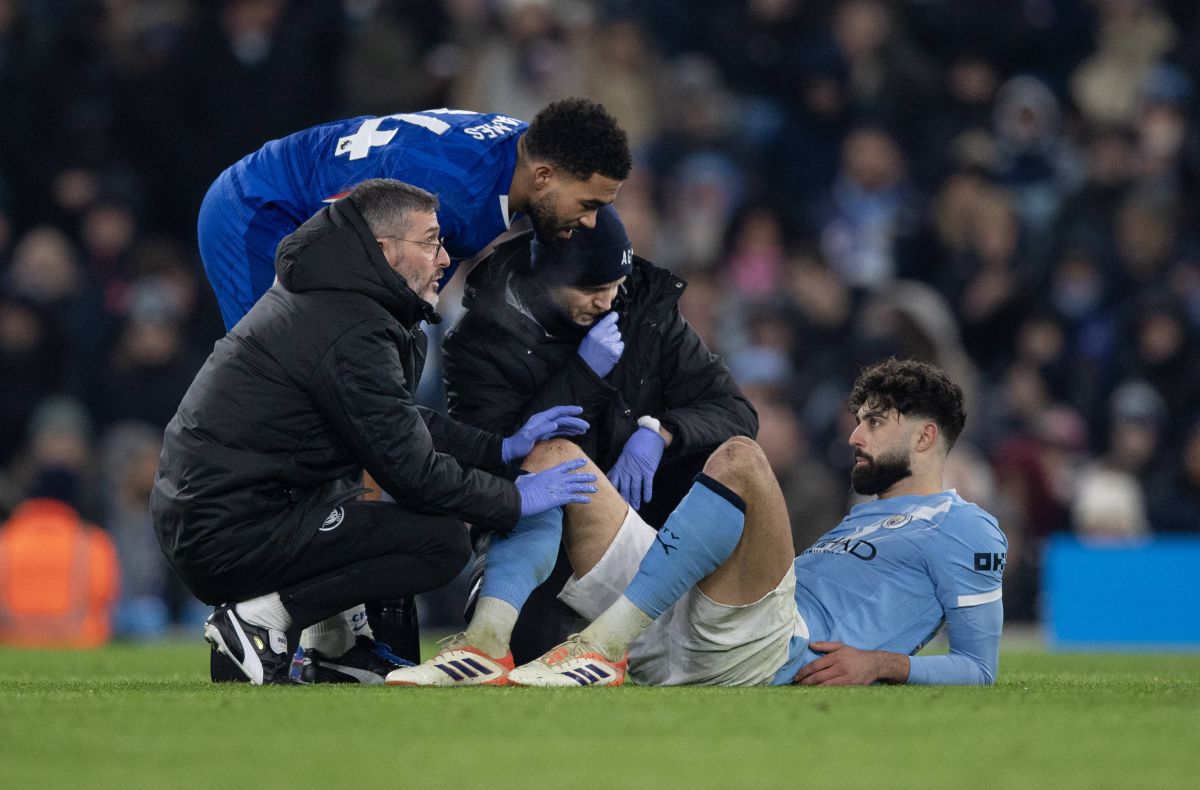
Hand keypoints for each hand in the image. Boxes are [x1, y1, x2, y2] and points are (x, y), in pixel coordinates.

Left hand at [501, 405, 589, 463]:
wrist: (511, 451)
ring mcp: (545, 427)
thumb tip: (556, 424)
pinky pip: (559, 430)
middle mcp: (543, 421)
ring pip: (562, 424)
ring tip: (584, 429)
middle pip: (562, 418)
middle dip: (575, 421)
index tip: (580, 411)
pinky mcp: (545, 434)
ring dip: (573, 426)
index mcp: (540, 419)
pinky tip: (575, 433)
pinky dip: (568, 431)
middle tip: (587, 426)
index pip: (557, 412)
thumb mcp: (529, 437)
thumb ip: (542, 429)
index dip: (569, 410)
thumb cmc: (519, 445)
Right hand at [515, 458, 597, 515]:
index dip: (575, 464)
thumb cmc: (521, 489)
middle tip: (594, 477)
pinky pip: (573, 498)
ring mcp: (559, 489)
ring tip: (595, 488)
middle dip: (585, 477)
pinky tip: (588, 499)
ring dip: (586, 488)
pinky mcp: (559, 499)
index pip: (565, 466)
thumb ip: (532, 476)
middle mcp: (556, 479)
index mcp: (549, 473)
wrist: (521, 498)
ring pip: (576, 487)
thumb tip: (530, 475)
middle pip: (574, 477)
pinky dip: (582, 499)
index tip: (584, 462)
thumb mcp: (526, 478)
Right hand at [577, 312, 623, 376]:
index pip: (610, 319)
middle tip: (605, 338)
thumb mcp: (588, 337)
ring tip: (607, 346)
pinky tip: (611, 351)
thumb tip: (608, 321)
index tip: (614, 317)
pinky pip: (621, 344)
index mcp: (595, 331)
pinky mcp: (616, 352)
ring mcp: (611, 344)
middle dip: (612, 331)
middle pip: (615, 327)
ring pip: (618, 335)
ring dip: (614, 339)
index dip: (614, 317)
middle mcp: (604, 336)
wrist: (588, 369)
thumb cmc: (586, 353)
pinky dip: (617, 347)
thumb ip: (598, 328)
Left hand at [606, 427, 664, 509]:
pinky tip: (647, 500)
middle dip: (624, 499)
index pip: (613, 481)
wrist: (649, 436)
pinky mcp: (648, 471)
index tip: (609, 501)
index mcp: (620, 466)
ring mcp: (638, 471)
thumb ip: (618, 467)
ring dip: (635, 499)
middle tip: (623, 510)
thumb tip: (611, 476)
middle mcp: (628, 470)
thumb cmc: (635, 444)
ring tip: (636, 508)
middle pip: (624, 488)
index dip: (611, 492)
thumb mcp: (623, 454)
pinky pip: (647, 484)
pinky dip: (647, 493)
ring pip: (635, 488)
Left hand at [791, 642, 908, 685]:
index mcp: (835, 657)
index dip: (804, 672)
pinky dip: (824, 693)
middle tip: (796, 685)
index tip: (796, 677)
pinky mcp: (850, 687)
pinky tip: (817, 694)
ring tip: (803, 691)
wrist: (874, 664)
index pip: (815, 666)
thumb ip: (825, 645)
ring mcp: (845, 679)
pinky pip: (834, 691)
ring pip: (825, 686)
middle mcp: (840, 668)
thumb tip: (810, 645)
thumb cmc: (854, 655)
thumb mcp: (841, 646)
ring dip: (813, 689)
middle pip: (818, 677)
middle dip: (805, 682)